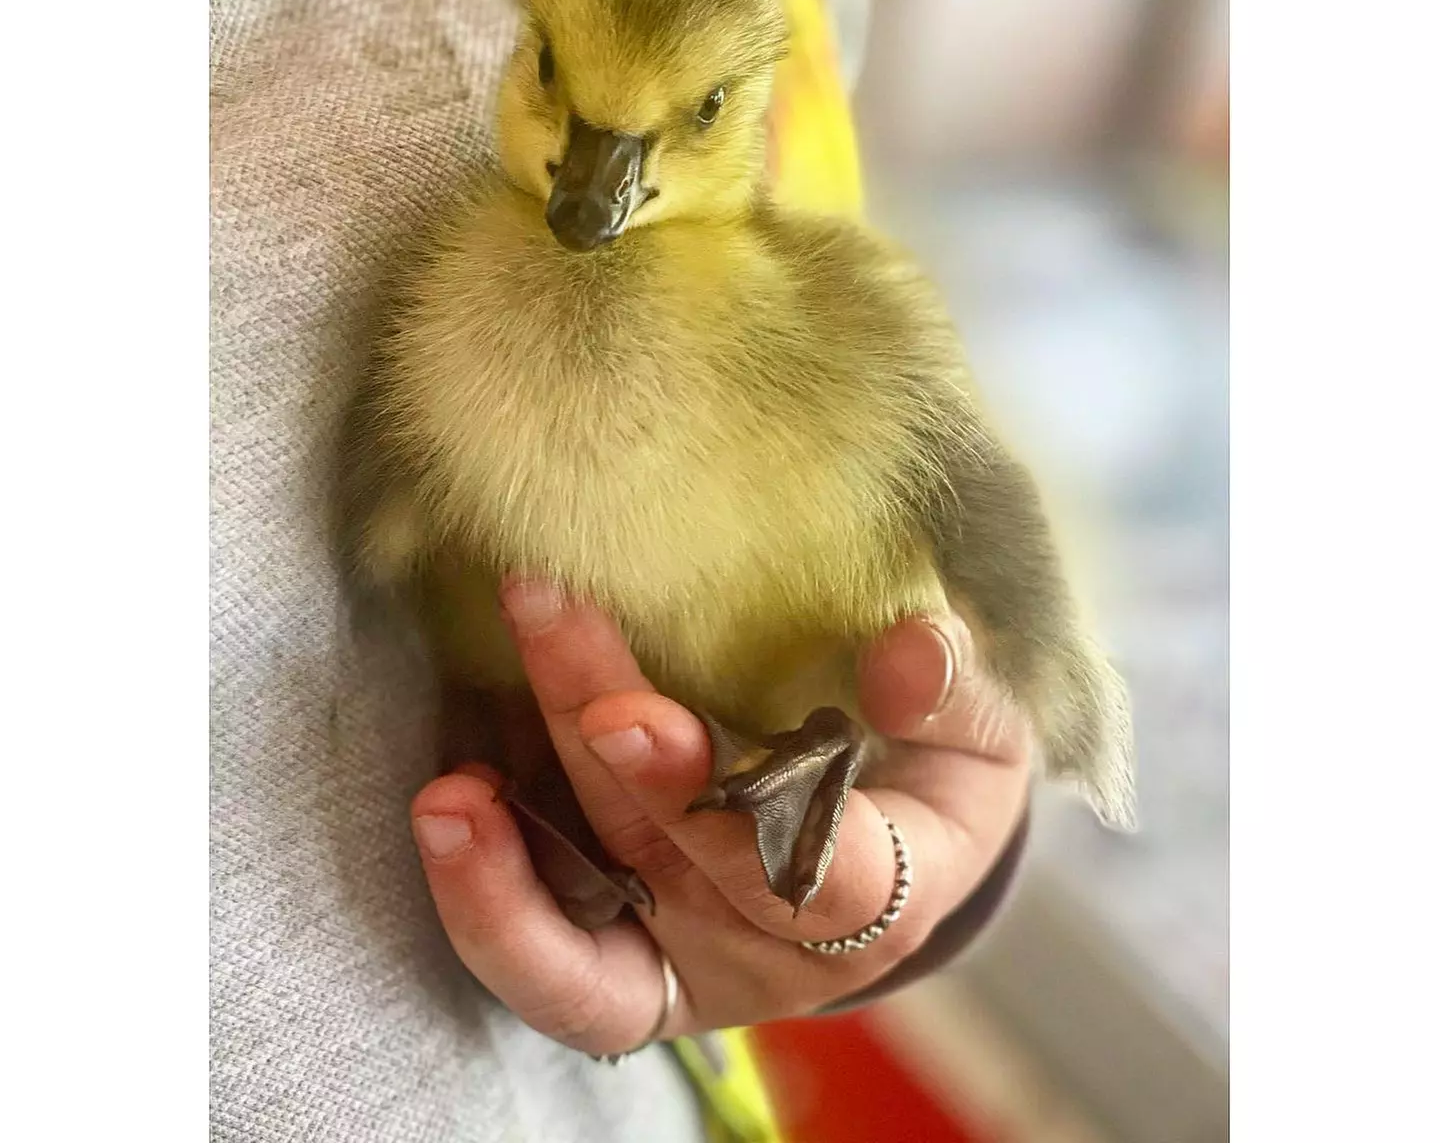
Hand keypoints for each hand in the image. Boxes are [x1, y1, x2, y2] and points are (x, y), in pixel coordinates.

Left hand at [409, 581, 1030, 1054]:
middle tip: (546, 618)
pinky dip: (492, 907)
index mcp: (887, 895)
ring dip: (507, 870)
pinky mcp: (630, 965)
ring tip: (447, 797)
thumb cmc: (938, 771)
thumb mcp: (981, 728)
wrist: (894, 843)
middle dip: (603, 753)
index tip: (630, 718)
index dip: (720, 804)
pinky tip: (452, 811)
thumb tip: (912, 647)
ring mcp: (692, 964)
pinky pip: (553, 971)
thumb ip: (954, 690)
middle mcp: (776, 951)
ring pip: (592, 939)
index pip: (815, 874)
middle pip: (682, 863)